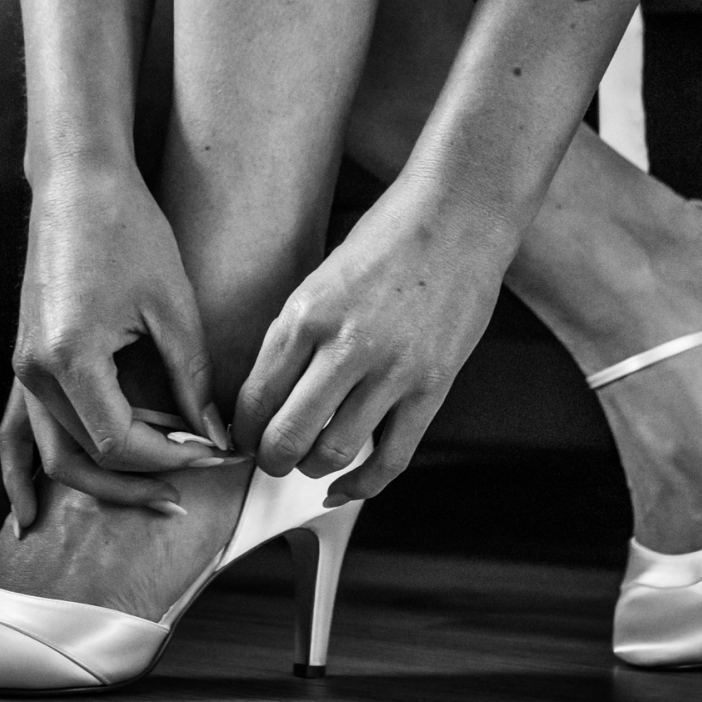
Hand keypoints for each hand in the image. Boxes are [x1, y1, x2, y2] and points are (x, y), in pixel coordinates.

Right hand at [8, 167, 230, 520]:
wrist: (77, 182)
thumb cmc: (130, 230)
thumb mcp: (172, 308)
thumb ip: (190, 380)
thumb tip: (214, 437)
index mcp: (70, 358)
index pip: (122, 443)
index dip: (174, 457)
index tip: (216, 454)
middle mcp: (34, 371)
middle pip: (85, 459)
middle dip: (142, 480)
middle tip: (193, 493)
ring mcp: (21, 367)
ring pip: (54, 453)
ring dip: (101, 481)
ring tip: (153, 498)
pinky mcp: (25, 359)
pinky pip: (17, 431)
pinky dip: (23, 472)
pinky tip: (28, 511)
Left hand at [233, 183, 515, 502]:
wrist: (458, 216)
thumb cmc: (388, 240)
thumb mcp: (321, 280)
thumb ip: (297, 337)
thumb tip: (270, 396)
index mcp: (305, 315)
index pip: (255, 397)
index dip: (243, 430)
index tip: (246, 435)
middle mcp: (344, 346)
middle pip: (286, 436)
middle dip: (269, 459)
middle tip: (270, 458)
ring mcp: (391, 370)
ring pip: (333, 453)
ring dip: (312, 468)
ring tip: (310, 460)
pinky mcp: (432, 386)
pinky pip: (392, 457)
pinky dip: (363, 484)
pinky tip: (347, 485)